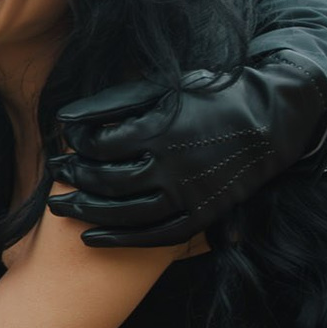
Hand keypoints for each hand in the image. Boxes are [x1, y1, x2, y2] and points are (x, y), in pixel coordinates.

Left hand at [49, 50, 326, 247]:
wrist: (270, 122)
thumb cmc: (209, 97)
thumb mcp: (162, 88)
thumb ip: (113, 102)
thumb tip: (64, 118)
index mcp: (162, 131)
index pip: (100, 145)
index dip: (76, 145)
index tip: (65, 142)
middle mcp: (174, 167)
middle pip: (107, 181)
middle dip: (74, 179)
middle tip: (56, 175)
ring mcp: (189, 195)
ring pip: (126, 213)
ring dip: (87, 212)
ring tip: (61, 207)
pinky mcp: (201, 215)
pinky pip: (155, 236)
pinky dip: (120, 240)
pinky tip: (91, 237)